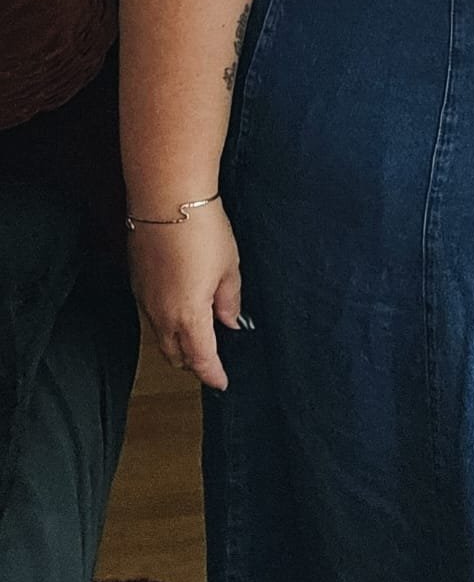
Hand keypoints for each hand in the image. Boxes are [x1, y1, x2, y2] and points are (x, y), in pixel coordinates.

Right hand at [126, 197, 246, 392]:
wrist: (165, 198)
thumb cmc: (202, 230)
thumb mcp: (229, 267)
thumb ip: (229, 300)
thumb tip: (229, 321)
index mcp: (188, 315)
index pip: (200, 358)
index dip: (212, 373)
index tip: (222, 383)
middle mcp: (161, 313)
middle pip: (175, 353)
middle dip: (193, 363)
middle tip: (210, 365)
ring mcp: (144, 297)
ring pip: (160, 336)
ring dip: (177, 344)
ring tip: (196, 343)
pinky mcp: (136, 280)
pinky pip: (150, 315)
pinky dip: (165, 324)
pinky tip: (178, 314)